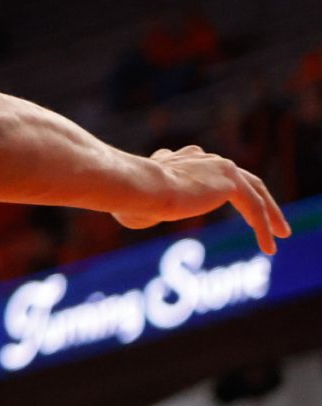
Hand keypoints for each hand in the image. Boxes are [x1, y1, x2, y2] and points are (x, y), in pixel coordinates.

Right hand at [115, 145, 291, 254]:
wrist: (135, 186)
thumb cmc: (127, 199)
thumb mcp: (134, 205)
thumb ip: (146, 207)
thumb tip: (140, 215)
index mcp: (176, 159)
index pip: (205, 168)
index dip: (218, 187)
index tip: (222, 201)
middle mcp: (199, 157)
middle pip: (238, 176)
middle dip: (257, 196)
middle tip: (270, 217)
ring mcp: (217, 166)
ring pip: (254, 190)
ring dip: (269, 213)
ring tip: (280, 234)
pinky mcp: (230, 182)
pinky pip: (254, 207)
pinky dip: (264, 228)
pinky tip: (268, 248)